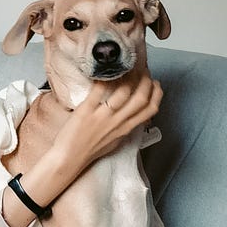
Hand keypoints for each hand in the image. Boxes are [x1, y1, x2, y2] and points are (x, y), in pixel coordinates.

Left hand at [1, 74, 162, 226]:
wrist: (69, 158)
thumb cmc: (90, 149)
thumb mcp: (115, 140)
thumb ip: (124, 127)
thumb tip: (131, 114)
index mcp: (126, 129)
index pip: (150, 110)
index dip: (156, 93)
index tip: (155, 83)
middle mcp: (118, 122)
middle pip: (141, 98)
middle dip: (146, 81)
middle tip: (142, 70)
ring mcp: (102, 117)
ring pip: (124, 92)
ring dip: (128, 77)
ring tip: (126, 68)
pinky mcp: (86, 112)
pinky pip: (98, 91)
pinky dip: (103, 80)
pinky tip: (103, 72)